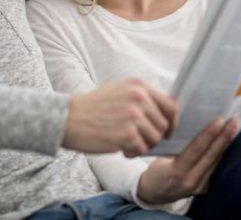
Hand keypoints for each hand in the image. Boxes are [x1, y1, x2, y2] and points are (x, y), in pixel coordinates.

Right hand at [63, 78, 177, 156]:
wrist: (67, 118)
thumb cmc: (93, 107)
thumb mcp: (119, 90)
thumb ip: (142, 98)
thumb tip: (166, 113)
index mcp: (138, 85)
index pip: (171, 105)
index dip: (173, 122)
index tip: (168, 131)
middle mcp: (139, 98)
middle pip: (164, 125)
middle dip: (154, 136)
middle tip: (138, 140)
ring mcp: (133, 116)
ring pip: (155, 139)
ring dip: (143, 145)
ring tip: (127, 144)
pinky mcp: (127, 134)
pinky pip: (142, 149)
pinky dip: (133, 153)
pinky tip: (120, 149)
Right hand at [136, 116, 238, 204]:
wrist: (152, 194)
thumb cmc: (154, 170)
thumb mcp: (159, 156)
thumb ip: (176, 145)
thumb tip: (193, 124)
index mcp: (176, 172)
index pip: (196, 150)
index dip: (208, 134)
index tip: (219, 120)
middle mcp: (190, 181)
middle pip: (211, 156)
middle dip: (224, 137)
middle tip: (233, 120)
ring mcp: (198, 187)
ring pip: (215, 162)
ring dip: (225, 143)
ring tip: (233, 127)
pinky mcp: (204, 188)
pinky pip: (214, 167)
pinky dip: (220, 152)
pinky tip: (226, 140)